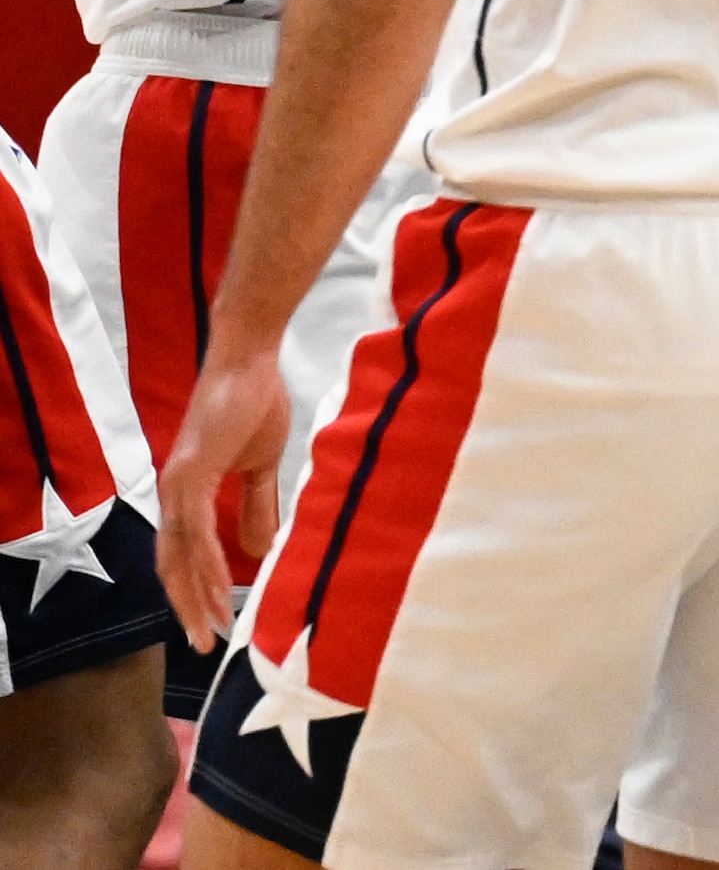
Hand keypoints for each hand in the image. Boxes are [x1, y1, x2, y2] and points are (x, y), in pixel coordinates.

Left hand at [157, 338, 291, 650]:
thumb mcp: (261, 466)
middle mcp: (174, 495)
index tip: (216, 622)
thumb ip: (256, 507)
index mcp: (188, 493)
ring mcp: (178, 485)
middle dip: (189, 607)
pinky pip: (195, 529)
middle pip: (173, 565)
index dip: (196, 590)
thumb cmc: (256, 402)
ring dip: (195, 594)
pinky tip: (215, 585)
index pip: (184, 554)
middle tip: (204, 644)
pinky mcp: (191, 473)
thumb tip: (256, 551)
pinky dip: (204, 561)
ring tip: (211, 627)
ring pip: (180, 555)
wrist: (250, 359)